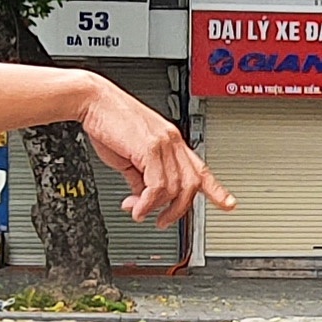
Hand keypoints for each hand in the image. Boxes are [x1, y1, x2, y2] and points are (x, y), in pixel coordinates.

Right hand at [79, 81, 233, 223]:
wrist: (94, 100)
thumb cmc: (107, 121)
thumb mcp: (127, 156)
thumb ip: (139, 178)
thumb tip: (143, 199)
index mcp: (171, 141)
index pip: (200, 168)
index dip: (216, 189)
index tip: (228, 204)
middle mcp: (172, 141)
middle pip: (191, 185)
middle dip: (178, 209)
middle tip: (162, 221)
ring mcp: (164, 143)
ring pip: (174, 188)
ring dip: (154, 208)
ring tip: (138, 212)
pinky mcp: (150, 147)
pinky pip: (157, 185)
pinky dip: (146, 203)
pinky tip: (136, 207)